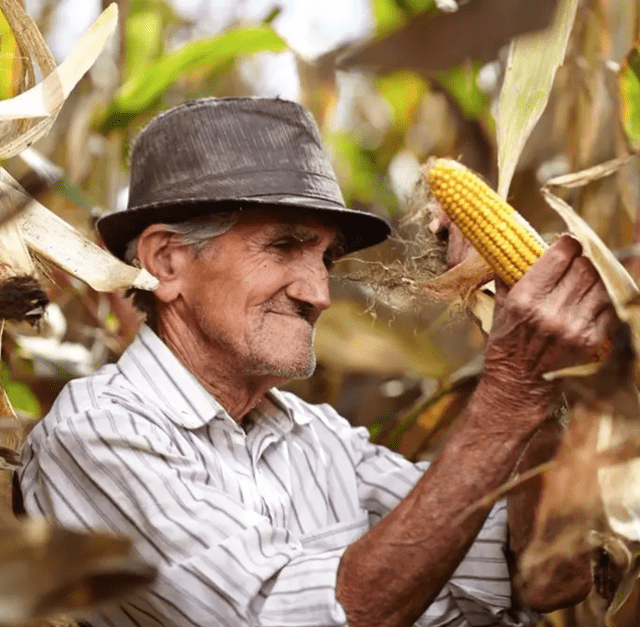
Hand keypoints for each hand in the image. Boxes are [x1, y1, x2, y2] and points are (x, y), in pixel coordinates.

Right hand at [483, 234, 617, 409]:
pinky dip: (601, 301)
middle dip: (580, 262)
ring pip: (600, 285)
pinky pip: (609, 308)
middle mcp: (551, 313)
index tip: (565, 244)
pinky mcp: (592, 341)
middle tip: (573, 264)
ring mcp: (575, 328)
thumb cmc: (507, 340)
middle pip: (584, 267)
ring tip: (579, 284)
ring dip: (592, 280)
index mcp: (526, 299)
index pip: (562, 255)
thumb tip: (521, 243)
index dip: (567, 244)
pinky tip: (586, 303)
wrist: (518, 381)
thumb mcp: (500, 304)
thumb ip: (510, 272)